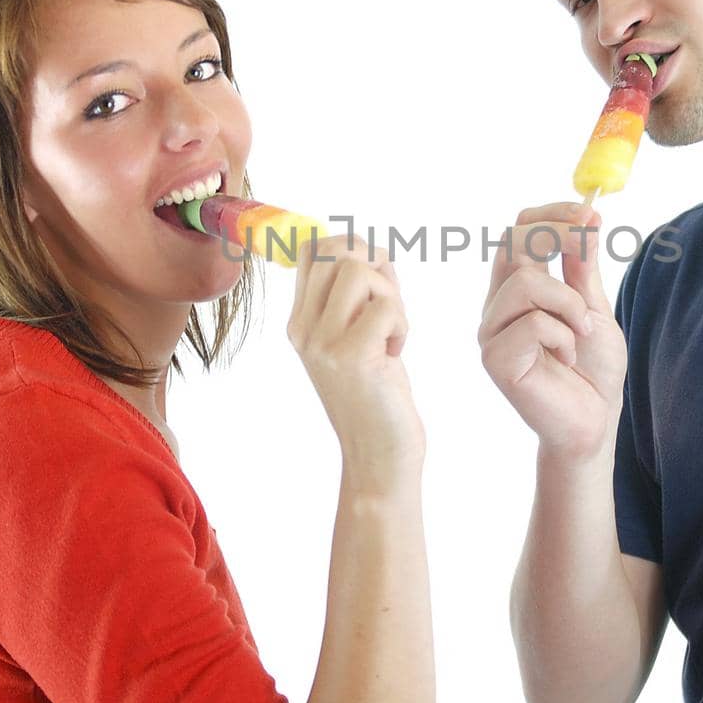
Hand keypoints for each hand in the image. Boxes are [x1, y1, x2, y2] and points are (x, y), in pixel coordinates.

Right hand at [288, 232, 423, 488]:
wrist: (378, 454)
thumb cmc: (377, 394)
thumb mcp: (358, 337)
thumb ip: (361, 295)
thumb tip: (374, 251)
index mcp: (299, 322)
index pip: (311, 250)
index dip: (350, 247)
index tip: (373, 279)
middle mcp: (303, 329)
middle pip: (335, 249)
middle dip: (375, 263)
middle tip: (388, 302)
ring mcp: (323, 343)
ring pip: (359, 270)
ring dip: (390, 294)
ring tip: (391, 329)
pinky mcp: (352, 356)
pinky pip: (386, 306)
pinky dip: (402, 324)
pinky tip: (395, 353)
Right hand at [478, 202, 625, 461]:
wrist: (594, 421)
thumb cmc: (593, 369)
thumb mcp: (595, 307)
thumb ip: (583, 268)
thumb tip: (588, 219)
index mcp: (517, 286)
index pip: (519, 230)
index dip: (553, 214)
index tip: (591, 213)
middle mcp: (497, 304)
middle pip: (513, 242)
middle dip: (559, 235)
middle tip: (591, 241)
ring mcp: (491, 330)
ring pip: (527, 283)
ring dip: (570, 305)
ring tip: (582, 334)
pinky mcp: (495, 358)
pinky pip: (532, 323)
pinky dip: (563, 336)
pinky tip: (566, 359)